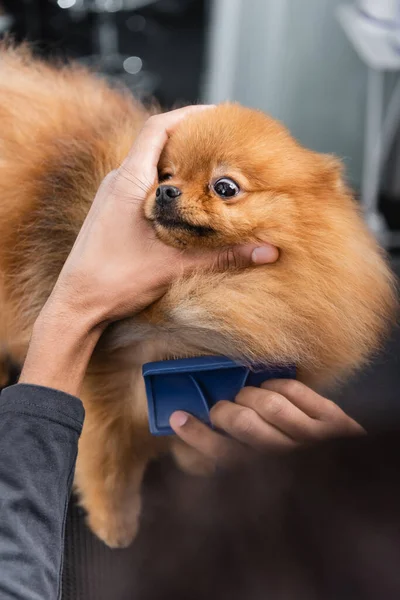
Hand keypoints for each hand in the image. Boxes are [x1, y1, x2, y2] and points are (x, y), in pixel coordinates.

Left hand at [47, 105, 277, 327]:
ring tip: (210, 170)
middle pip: (156, 144)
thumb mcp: (175, 264)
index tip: (216, 115)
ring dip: (178, 166)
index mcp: (129, 181)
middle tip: (223, 145)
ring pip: (149, 166)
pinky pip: (142, 186)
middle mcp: (118, 182)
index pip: (156, 128)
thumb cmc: (115, 280)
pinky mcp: (112, 212)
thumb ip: (223, 255)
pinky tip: (186, 203)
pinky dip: (167, 186)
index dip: (188, 115)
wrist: (77, 304)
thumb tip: (267, 252)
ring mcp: (112, 197)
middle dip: (190, 141)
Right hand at [170, 380, 364, 465]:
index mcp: (266, 476)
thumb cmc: (294, 474)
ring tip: (248, 398)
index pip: (223, 455)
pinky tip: (273, 390)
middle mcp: (288, 458)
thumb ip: (237, 455)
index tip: (178, 417)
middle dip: (224, 409)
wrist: (350, 477)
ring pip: (268, 402)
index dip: (196, 434)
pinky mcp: (332, 420)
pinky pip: (294, 390)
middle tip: (222, 408)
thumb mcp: (264, 476)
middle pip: (242, 423)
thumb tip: (206, 427)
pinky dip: (277, 384)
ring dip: (250, 394)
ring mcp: (313, 438)